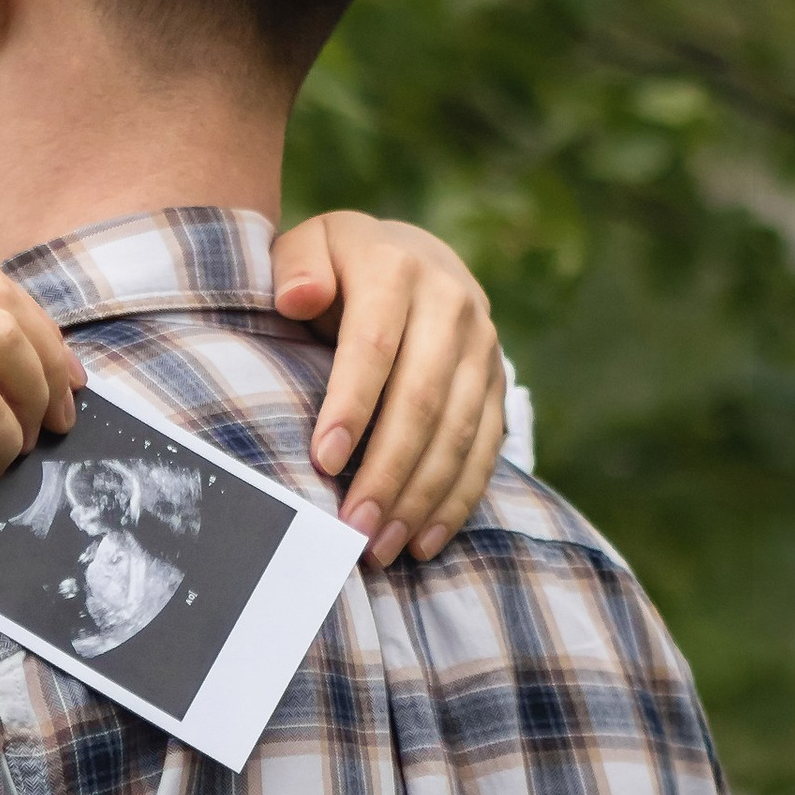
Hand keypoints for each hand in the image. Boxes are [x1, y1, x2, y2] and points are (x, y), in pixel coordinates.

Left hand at [270, 210, 506, 563]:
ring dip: (421, 497)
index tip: (322, 461)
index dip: (351, 405)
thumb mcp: (309, 248)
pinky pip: (485, 449)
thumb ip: (297, 267)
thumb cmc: (336, 266)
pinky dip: (456, 500)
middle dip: (387, 471)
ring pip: (458, 432)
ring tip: (382, 547)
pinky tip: (424, 540)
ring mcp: (482, 347)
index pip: (375, 345)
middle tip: (353, 527)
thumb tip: (299, 297)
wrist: (410, 255)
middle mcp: (451, 305)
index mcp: (396, 269)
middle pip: (422, 400)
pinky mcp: (497, 383)